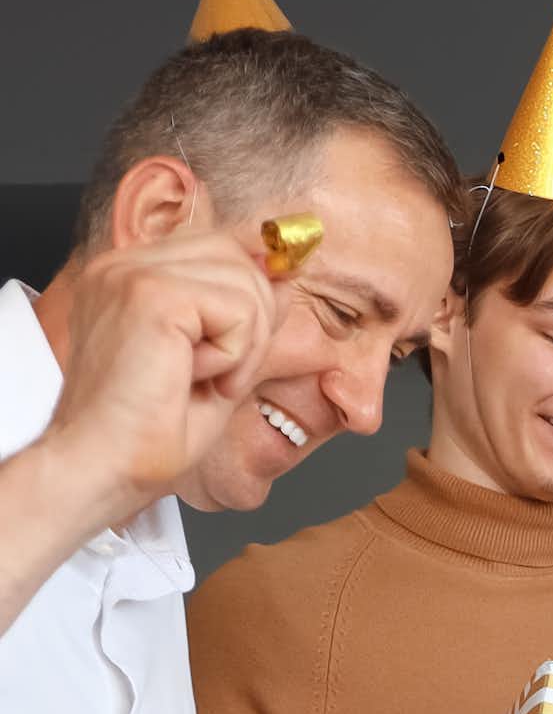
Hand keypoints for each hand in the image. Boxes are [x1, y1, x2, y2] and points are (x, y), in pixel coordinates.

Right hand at [45, 230, 277, 527]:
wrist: (106, 465)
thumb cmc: (150, 428)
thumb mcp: (215, 358)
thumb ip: (244, 311)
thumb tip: (284, 273)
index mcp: (130, 275)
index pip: (221, 249)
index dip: (248, 298)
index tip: (234, 351)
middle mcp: (124, 264)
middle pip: (239, 256)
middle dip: (253, 323)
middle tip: (217, 375)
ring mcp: (132, 273)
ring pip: (246, 282)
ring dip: (245, 346)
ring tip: (203, 379)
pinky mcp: (152, 295)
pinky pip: (239, 310)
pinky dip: (235, 357)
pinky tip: (197, 380)